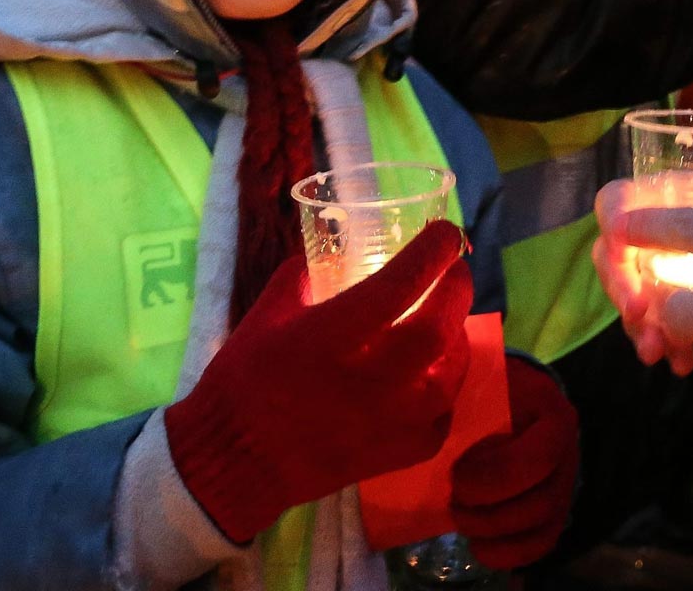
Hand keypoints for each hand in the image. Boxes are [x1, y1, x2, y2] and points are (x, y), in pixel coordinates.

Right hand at [166, 220, 472, 542]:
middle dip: (456, 288)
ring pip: (449, 374)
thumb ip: (304, 277)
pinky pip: (442, 419)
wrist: (234, 461)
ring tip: (451, 319)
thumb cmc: (244, 381)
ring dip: (458, 338)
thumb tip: (329, 256)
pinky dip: (446, 390)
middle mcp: (369, 378)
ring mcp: (389, 422)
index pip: (400, 283)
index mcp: (333, 336)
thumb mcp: (266, 313)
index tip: (446, 231)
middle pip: (436, 328)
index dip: (431, 252)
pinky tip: (436, 374)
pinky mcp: (396, 455)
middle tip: (455, 269)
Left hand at [449, 356, 578, 567]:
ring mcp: (565, 483)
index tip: (456, 476)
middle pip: (542, 501)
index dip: (496, 478)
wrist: (509, 393)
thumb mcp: (470, 377)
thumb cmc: (485, 386)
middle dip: (491, 513)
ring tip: (459, 518)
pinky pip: (542, 543)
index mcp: (551, 413)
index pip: (537, 458)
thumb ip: (451, 392)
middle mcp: (568, 451)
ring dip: (495, 532)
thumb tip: (428, 416)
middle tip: (453, 501)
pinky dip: (509, 553)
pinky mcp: (555, 509)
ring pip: (543, 526)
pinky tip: (478, 545)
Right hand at [590, 181, 692, 368]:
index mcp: (664, 201)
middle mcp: (649, 236)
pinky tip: (682, 361)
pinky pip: (652, 327)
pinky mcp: (667, 309)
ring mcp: (655, 275)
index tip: (620, 242)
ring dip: (640, 326)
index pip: (617, 201)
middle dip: (621, 288)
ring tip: (659, 351)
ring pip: (628, 298)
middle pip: (609, 256)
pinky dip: (663, 343)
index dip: (613, 219)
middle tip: (638, 314)